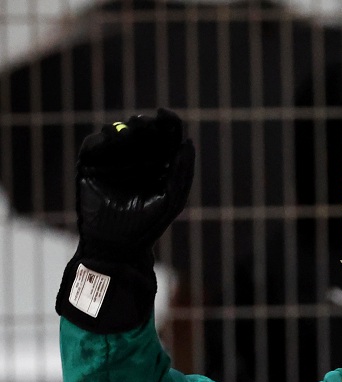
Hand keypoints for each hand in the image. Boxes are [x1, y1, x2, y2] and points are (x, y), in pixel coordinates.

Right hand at [75, 108, 194, 259]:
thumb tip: (189, 141)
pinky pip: (92, 144)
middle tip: (145, 123)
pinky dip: (101, 139)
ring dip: (124, 129)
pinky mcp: (90, 165)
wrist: (117, 243)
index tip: (165, 114)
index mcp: (158, 164)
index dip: (166, 123)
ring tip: (131, 131)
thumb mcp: (172, 197)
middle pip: (141, 131)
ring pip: (117, 132)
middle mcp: (135, 159)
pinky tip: (110, 139)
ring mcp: (111, 160)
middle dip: (144, 123)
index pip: (164, 137)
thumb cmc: (149, 224)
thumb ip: (182, 171)